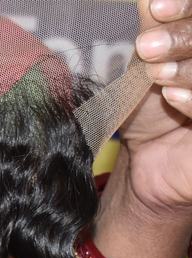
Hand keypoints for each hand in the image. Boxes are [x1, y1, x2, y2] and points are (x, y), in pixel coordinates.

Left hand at [121, 0, 191, 216]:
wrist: (148, 164)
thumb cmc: (152, 108)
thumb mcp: (149, 63)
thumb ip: (156, 25)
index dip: (186, 6)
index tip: (154, 7)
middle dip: (185, 35)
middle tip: (148, 46)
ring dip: (189, 67)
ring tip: (156, 75)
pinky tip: (172, 96)